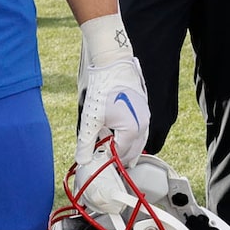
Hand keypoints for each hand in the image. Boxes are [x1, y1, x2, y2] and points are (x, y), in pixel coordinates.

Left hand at [74, 15, 148, 182]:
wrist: (112, 63)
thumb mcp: (90, 119)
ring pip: (138, 141)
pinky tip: (118, 135)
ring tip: (113, 153)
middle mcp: (144, 125)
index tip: (99, 166)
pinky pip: (139, 129)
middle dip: (120, 158)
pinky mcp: (143, 108)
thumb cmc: (102, 89)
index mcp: (133, 130)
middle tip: (107, 164)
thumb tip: (83, 160)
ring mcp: (146, 116)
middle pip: (133, 151)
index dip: (110, 162)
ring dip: (126, 148)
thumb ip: (86, 143)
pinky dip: (130, 136)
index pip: (122, 155)